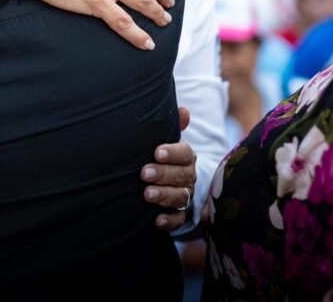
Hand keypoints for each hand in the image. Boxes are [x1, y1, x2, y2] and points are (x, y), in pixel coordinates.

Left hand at [141, 107, 196, 229]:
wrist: (169, 183)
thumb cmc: (162, 157)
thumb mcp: (166, 140)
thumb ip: (173, 126)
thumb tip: (184, 111)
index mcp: (186, 157)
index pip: (184, 153)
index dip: (172, 153)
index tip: (156, 152)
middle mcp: (189, 176)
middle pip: (181, 175)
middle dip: (163, 174)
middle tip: (144, 173)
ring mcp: (186, 196)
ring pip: (180, 197)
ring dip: (164, 196)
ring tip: (147, 195)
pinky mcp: (180, 215)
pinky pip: (179, 220)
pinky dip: (169, 221)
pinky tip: (156, 220)